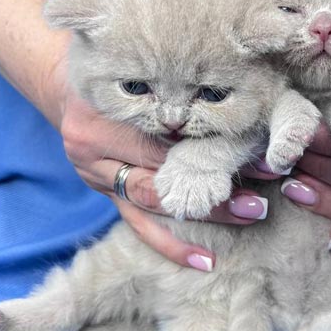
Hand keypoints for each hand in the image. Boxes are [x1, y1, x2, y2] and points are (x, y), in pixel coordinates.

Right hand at [47, 56, 278, 269]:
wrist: (69, 87)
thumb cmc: (118, 75)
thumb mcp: (140, 72)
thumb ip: (174, 93)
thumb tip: (243, 117)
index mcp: (103, 111)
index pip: (165, 136)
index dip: (214, 147)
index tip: (259, 152)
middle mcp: (93, 148)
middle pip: (162, 173)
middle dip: (215, 184)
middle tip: (261, 191)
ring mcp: (98, 177)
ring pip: (154, 204)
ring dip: (205, 213)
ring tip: (248, 214)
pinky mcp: (108, 196)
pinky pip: (140, 226)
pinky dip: (172, 244)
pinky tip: (204, 259)